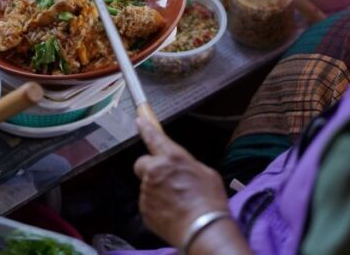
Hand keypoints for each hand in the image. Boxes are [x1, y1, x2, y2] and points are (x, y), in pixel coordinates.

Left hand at [133, 116, 229, 247]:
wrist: (203, 230)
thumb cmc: (209, 202)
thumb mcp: (206, 174)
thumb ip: (187, 166)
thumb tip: (182, 169)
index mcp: (172, 158)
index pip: (154, 136)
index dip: (146, 127)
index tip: (139, 120)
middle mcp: (155, 171)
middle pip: (142, 163)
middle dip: (151, 168)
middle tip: (166, 180)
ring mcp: (147, 191)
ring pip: (147, 185)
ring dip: (157, 190)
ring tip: (177, 201)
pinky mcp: (145, 209)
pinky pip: (148, 203)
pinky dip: (157, 206)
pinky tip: (172, 212)